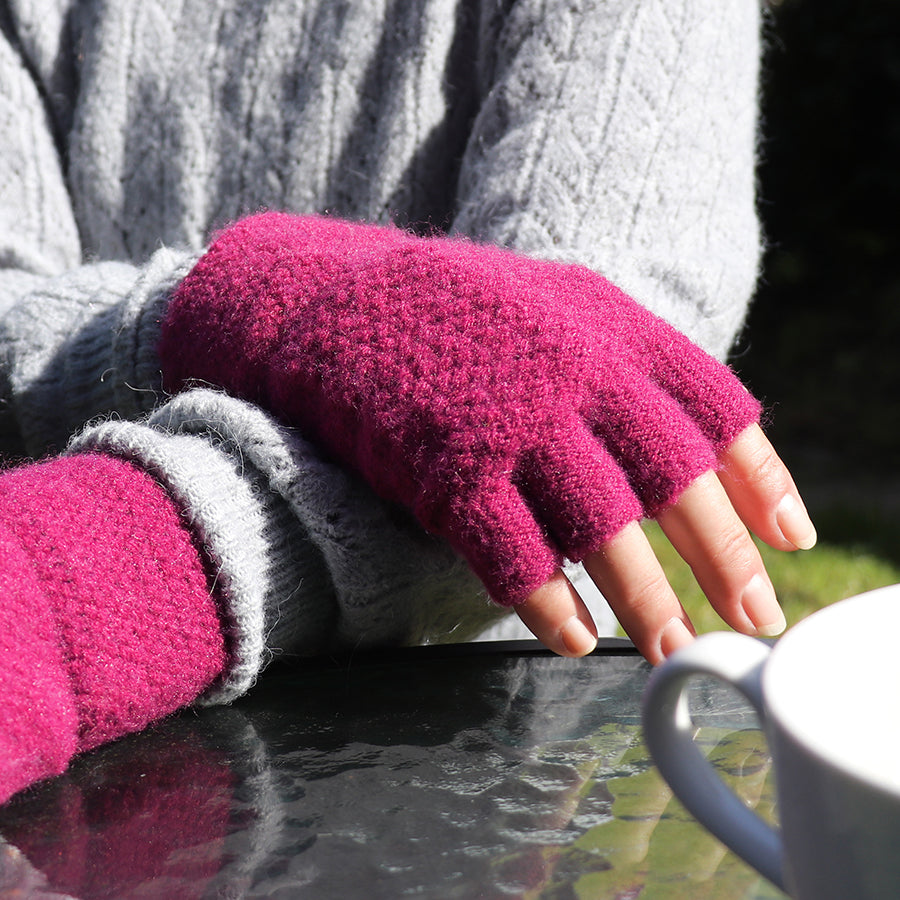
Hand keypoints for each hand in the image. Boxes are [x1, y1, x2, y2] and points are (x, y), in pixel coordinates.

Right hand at [161, 212, 765, 645]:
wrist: (340, 302)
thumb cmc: (459, 317)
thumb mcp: (558, 308)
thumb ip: (627, 363)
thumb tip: (696, 445)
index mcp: (611, 328)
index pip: (716, 409)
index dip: (761, 480)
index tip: (788, 537)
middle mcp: (573, 372)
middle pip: (674, 475)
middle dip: (722, 555)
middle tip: (751, 617)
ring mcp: (510, 421)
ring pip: (603, 525)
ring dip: (644, 597)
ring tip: (669, 648)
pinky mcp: (448, 469)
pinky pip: (513, 554)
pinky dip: (549, 603)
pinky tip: (573, 637)